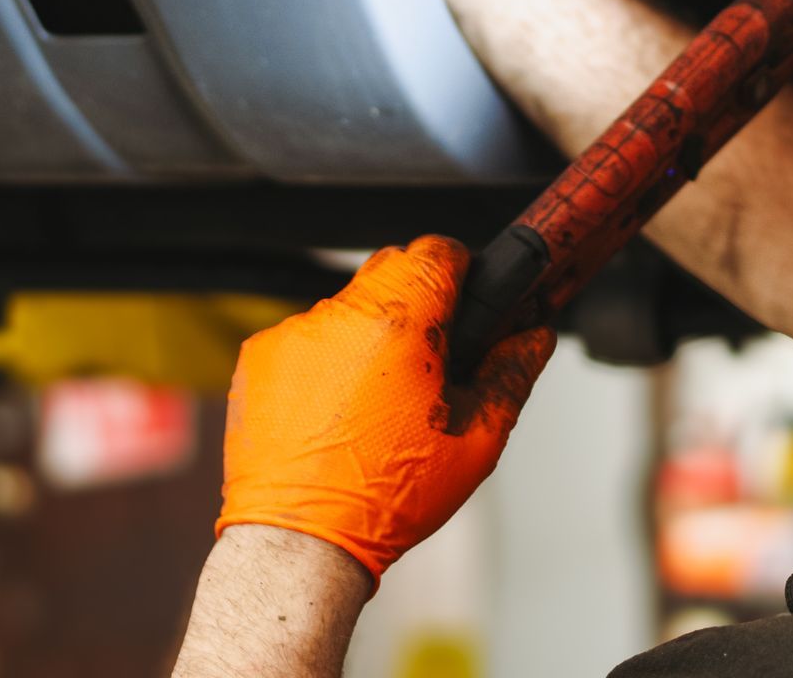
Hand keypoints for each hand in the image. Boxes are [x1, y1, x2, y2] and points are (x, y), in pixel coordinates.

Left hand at [214, 236, 554, 585]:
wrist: (300, 541)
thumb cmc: (386, 499)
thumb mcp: (478, 440)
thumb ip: (513, 373)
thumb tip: (533, 336)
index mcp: (400, 325)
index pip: (438, 251)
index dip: (462, 269)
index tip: (468, 299)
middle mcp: (340, 317)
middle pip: (391, 269)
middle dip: (418, 300)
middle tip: (431, 359)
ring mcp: (292, 335)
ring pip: (348, 305)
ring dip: (371, 333)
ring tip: (378, 402)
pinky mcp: (259, 357)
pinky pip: (307, 336)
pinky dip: (327, 359)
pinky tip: (337, 412)